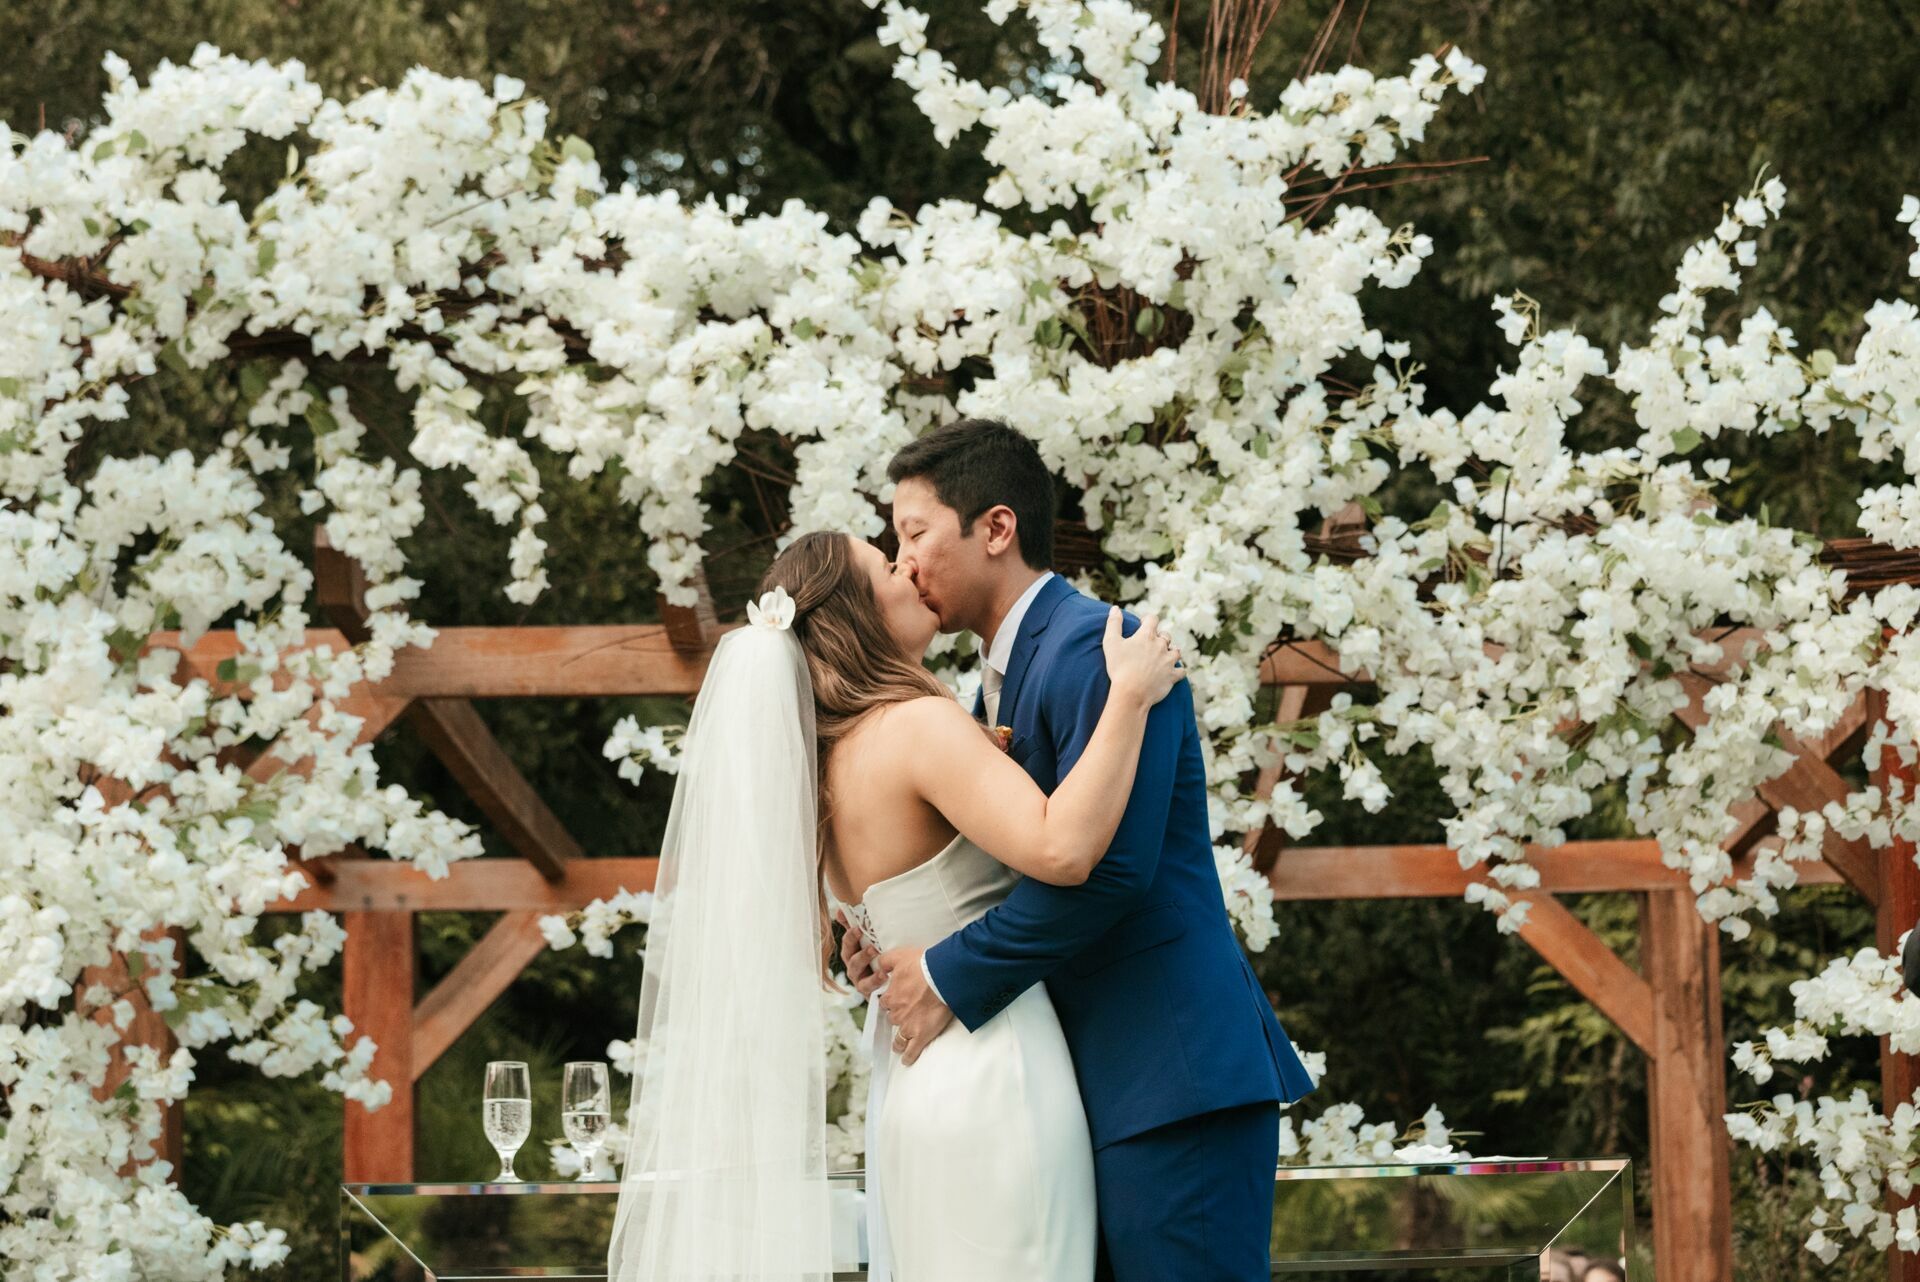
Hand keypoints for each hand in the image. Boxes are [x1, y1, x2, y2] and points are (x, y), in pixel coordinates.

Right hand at [835, 909, 884, 997]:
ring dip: (867, 967)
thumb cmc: (878, 955)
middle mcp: (853, 967)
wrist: (892, 979)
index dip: (851, 936)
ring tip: (878, 960)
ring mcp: (860, 981)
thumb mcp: (868, 939)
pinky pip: (870, 989)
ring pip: (858, 975)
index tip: (858, 928)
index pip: (847, 943)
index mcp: (852, 952)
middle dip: (859, 953)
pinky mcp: (869, 993)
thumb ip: (856, 924)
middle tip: (871, 947)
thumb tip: (841, 910)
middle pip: (850, 959)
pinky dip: (876, 982)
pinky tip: (885, 975)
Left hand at [875, 946, 954, 1065]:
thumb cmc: (923, 964)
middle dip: (897, 1018)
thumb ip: (885, 960)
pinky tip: (906, 1060)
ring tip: (900, 1045)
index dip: (890, 1002)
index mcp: (890, 995)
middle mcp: (897, 1012)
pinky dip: (908, 1057)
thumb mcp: (899, 955)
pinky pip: (912, 1051)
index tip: (895, 1001)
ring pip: (899, 1038)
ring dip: (898, 1042)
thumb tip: (876, 962)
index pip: (884, 1002)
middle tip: (904, 1017)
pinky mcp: (922, 1034)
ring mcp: (909, 1026)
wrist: (944, 976)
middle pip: (892, 1019)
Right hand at [1102, 607, 1184, 706]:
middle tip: (1151, 644)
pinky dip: (1178, 670)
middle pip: (1166, 635)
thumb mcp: (1111, 643)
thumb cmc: (1119, 668)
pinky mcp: (1173, 676)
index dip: (1148, 620)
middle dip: (1160, 637)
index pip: (1152, 619)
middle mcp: (1161, 646)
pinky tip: (1173, 672)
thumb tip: (1115, 608)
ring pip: (1176, 651)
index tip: (1142, 624)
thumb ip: (1113, 624)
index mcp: (1146, 636)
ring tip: (1164, 656)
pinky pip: (1182, 671)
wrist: (1131, 693)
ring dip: (1171, 651)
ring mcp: (1169, 661)